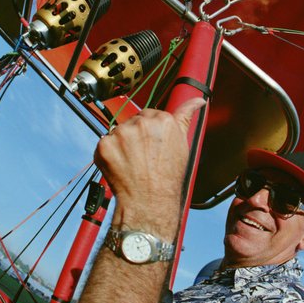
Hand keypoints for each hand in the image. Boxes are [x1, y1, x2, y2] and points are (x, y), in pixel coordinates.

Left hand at [94, 98, 205, 235]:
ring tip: (133, 162)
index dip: (151, 131)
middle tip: (143, 155)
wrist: (149, 201)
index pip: (151, 114)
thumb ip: (186, 117)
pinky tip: (121, 165)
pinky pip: (105, 142)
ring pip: (119, 130)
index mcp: (163, 120)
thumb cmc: (168, 177)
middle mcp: (142, 123)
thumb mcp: (183, 144)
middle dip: (137, 135)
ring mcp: (121, 134)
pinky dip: (110, 153)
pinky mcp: (105, 145)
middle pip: (135, 120)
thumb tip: (198, 101)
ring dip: (122, 143)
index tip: (152, 144)